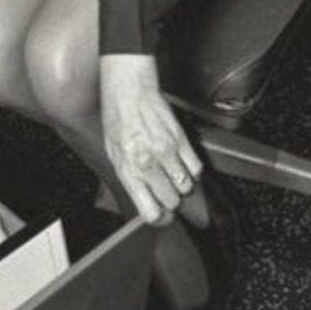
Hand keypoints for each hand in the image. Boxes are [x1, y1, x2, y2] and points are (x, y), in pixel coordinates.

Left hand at [99, 54, 202, 225]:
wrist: (129, 90)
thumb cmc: (118, 119)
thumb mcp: (114, 153)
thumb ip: (130, 178)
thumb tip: (144, 200)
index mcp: (128, 170)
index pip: (151, 212)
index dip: (159, 219)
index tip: (162, 216)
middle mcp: (148, 163)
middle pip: (173, 201)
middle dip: (171, 199)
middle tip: (166, 190)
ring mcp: (166, 152)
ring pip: (186, 187)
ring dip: (182, 184)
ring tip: (172, 173)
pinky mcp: (181, 139)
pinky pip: (196, 168)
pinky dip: (192, 170)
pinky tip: (181, 162)